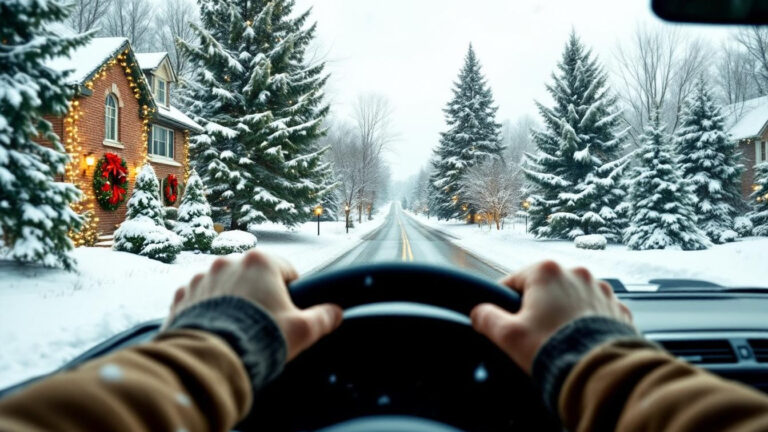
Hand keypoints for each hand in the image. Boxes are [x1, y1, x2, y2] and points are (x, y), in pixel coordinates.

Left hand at [166, 251, 342, 360]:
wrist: (212, 360)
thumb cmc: (260, 339)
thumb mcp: (303, 330)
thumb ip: (323, 318)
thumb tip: (336, 313)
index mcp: (261, 262)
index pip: (286, 271)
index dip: (290, 294)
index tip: (286, 312)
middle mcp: (228, 262)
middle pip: (253, 277)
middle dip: (258, 296)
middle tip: (262, 325)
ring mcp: (202, 278)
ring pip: (224, 287)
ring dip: (231, 302)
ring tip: (236, 330)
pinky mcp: (182, 297)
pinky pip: (199, 300)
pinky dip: (206, 312)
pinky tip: (214, 331)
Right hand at [471, 260, 632, 373]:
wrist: (599, 373)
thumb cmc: (554, 350)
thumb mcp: (507, 335)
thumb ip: (486, 318)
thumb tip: (479, 313)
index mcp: (546, 271)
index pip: (513, 282)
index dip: (504, 304)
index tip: (505, 321)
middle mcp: (576, 274)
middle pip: (544, 289)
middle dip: (537, 309)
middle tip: (533, 335)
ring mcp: (600, 290)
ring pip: (570, 299)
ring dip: (562, 314)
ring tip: (557, 340)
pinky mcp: (617, 309)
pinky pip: (594, 313)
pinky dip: (586, 324)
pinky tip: (578, 342)